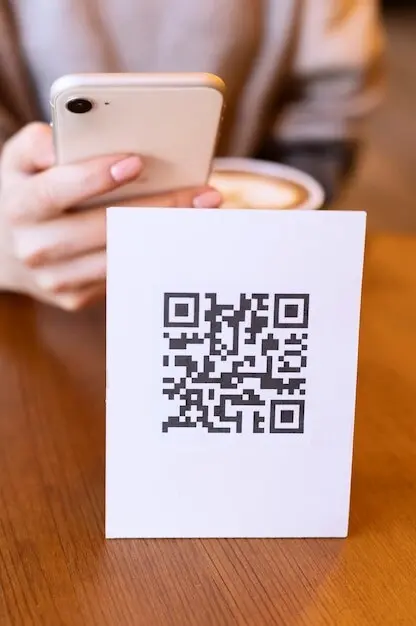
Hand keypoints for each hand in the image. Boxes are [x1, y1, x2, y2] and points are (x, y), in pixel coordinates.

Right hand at [0, 123, 220, 310]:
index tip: (136, 162)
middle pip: (102, 230)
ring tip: (203, 213)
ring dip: (166, 236)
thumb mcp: (20, 161)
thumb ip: (38, 144)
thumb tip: (68, 139)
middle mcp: (34, 249)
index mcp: (19, 207)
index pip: (54, 191)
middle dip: (155, 209)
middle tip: (200, 192)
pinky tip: (185, 236)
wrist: (9, 250)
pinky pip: (123, 276)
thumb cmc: (28, 191)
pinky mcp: (75, 298)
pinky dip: (157, 256)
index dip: (94, 178)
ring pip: (120, 258)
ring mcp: (55, 280)